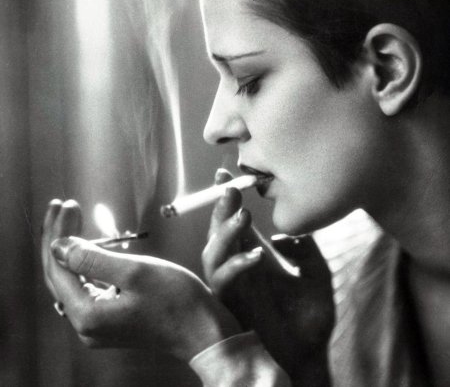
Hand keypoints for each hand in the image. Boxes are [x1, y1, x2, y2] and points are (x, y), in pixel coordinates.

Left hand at [41, 199, 241, 360]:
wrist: (202, 330)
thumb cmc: (176, 300)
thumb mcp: (135, 272)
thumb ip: (92, 259)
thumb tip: (59, 246)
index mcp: (88, 315)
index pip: (58, 267)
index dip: (58, 233)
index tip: (65, 205)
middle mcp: (86, 324)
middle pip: (60, 274)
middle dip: (58, 237)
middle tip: (61, 206)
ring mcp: (98, 323)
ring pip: (72, 279)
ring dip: (70, 248)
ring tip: (69, 218)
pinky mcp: (110, 318)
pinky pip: (87, 286)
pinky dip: (85, 262)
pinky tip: (87, 246)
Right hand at [202, 170, 334, 383]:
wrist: (310, 354)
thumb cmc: (310, 317)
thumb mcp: (316, 272)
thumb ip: (305, 248)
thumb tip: (283, 233)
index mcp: (256, 256)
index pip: (237, 222)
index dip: (230, 199)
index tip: (226, 174)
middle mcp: (240, 267)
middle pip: (219, 231)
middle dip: (222, 208)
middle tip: (230, 188)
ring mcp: (234, 286)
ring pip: (212, 252)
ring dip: (225, 232)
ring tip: (244, 216)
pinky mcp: (233, 304)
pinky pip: (223, 281)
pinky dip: (236, 265)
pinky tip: (256, 256)